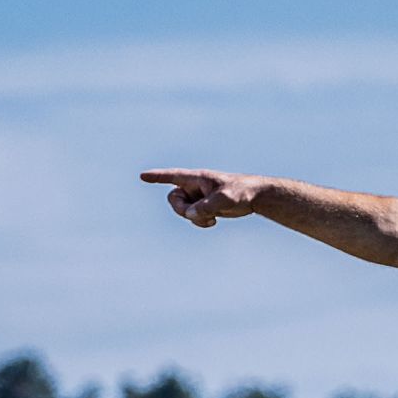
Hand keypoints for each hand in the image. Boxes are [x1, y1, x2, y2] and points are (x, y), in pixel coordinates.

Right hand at [139, 168, 270, 226]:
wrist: (254, 197)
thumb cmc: (241, 192)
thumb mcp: (225, 199)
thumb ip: (206, 206)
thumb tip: (191, 214)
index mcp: (197, 178)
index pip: (172, 176)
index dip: (157, 177)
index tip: (142, 176)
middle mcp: (194, 187)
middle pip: (173, 200)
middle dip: (182, 210)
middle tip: (199, 213)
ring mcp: (198, 197)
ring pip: (182, 210)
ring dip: (193, 218)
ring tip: (211, 218)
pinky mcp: (204, 207)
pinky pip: (192, 217)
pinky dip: (199, 222)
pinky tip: (213, 222)